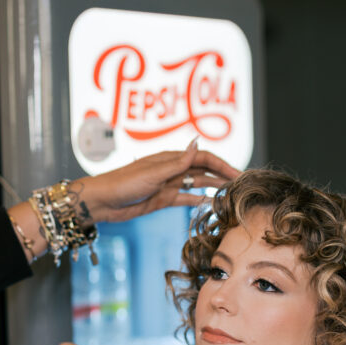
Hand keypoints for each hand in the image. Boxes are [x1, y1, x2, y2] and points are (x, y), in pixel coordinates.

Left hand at [73, 140, 239, 223]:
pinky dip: (198, 198)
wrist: (104, 201)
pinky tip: (210, 201)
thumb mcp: (153, 173)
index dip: (222, 164)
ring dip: (214, 186)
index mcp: (170, 158)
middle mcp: (172, 169)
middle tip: (241, 183)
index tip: (238, 173)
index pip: (203, 158)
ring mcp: (168, 184)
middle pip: (203, 170)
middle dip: (222, 174)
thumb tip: (197, 143)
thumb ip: (178, 162)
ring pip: (197, 183)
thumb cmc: (123, 183)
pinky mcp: (163, 198)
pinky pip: (185, 197)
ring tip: (232, 192)